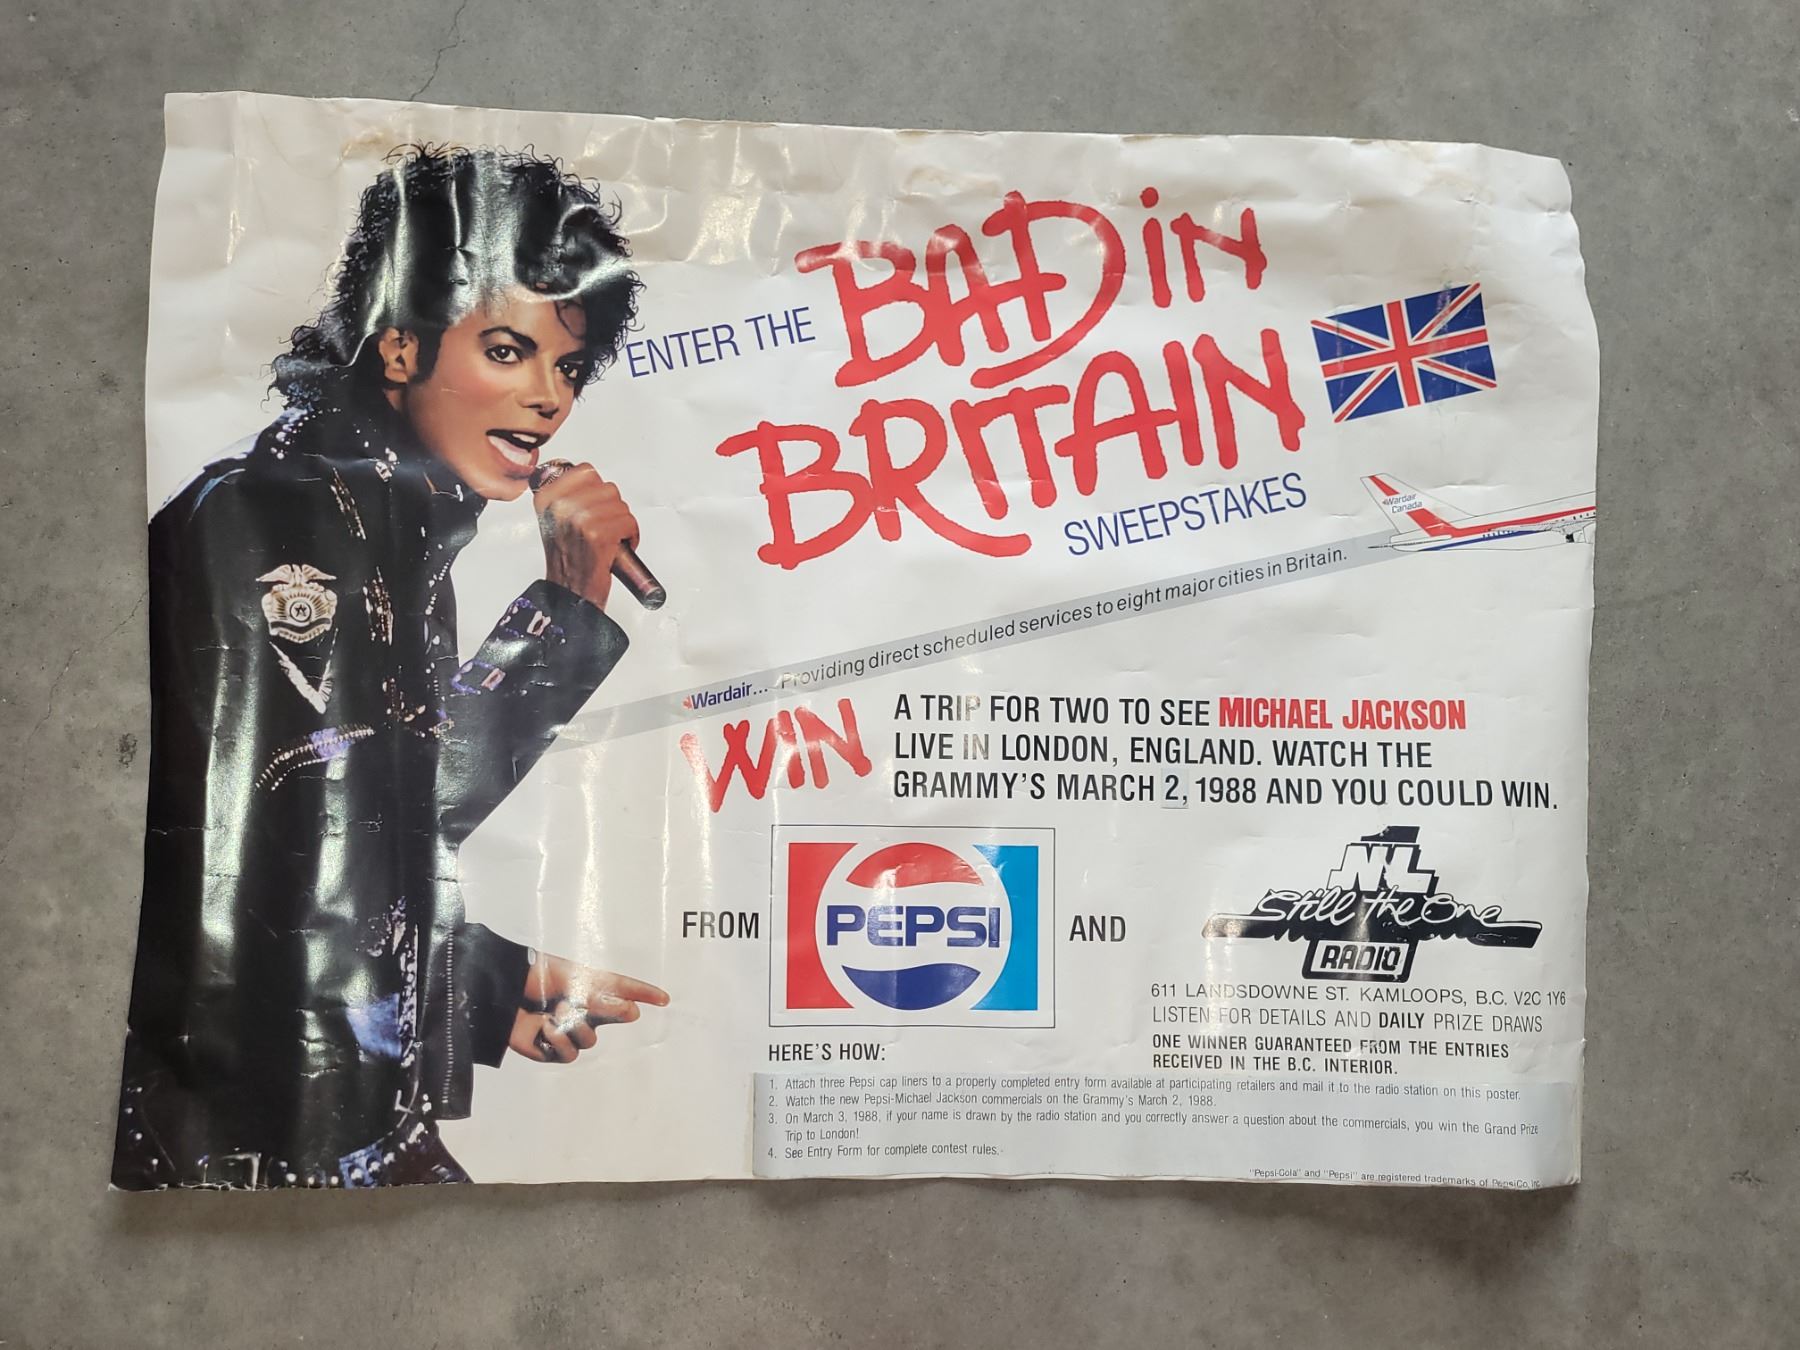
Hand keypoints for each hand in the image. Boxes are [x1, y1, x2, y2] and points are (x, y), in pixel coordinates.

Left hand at [508, 949, 669, 1064]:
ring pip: (591, 1040)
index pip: (625, 989)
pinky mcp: (554, 1049)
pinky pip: (570, 1054)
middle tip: (589, 1001)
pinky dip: (558, 1040)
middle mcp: (584, 1009)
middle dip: (608, 1010)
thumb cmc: (534, 978)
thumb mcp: (574, 983)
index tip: (664, 999)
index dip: (645, 994)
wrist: (500, 992)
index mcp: (590, 985)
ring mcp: (571, 1029)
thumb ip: (604, 999)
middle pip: (614, 1018)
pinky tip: (544, 1027)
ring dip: (573, 1025)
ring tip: (554, 1012)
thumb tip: (633, 1013)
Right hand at [533, 462, 638, 610]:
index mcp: (546, 497)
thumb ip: (568, 492)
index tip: (593, 507)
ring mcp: (579, 519)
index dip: (597, 490)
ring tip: (608, 539)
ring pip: (621, 505)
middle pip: (607, 487)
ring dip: (622, 523)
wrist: (570, 592)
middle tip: (602, 528)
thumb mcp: (555, 518)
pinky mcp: (598, 535)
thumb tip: (590, 475)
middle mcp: (560, 506)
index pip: (587, 471)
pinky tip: (617, 547)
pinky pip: (629, 522)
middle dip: (612, 509)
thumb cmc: (568, 556)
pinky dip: (631, 536)